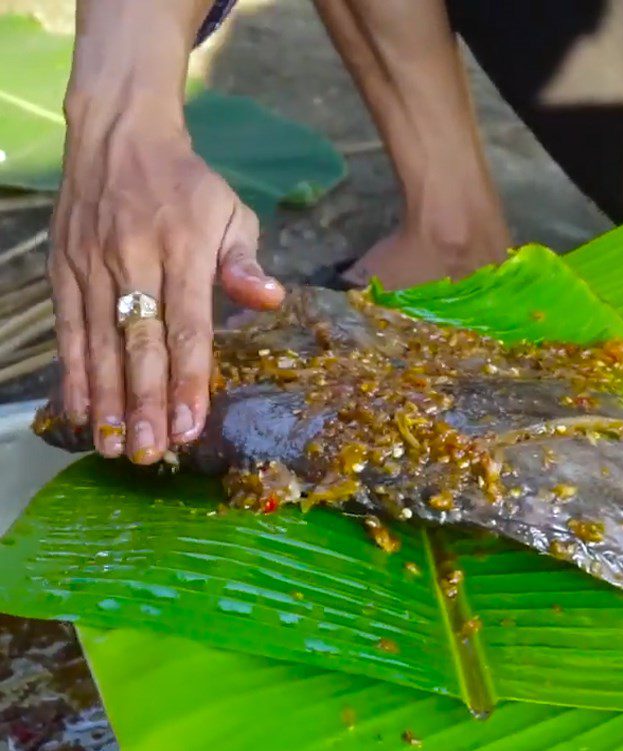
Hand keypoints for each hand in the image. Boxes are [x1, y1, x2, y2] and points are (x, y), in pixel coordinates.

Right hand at [50, 102, 283, 463]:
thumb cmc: (188, 186)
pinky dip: (72, 372)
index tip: (189, 425)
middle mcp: (134, 259)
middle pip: (139, 342)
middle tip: (150, 453)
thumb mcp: (231, 212)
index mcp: (184, 248)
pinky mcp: (63, 269)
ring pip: (98, 342)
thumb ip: (245, 260)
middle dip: (145, 402)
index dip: (188, 378)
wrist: (119, 136)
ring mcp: (92, 265)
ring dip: (106, 398)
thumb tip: (271, 298)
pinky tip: (79, 410)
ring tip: (113, 446)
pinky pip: (67, 328)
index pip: (187, 324)